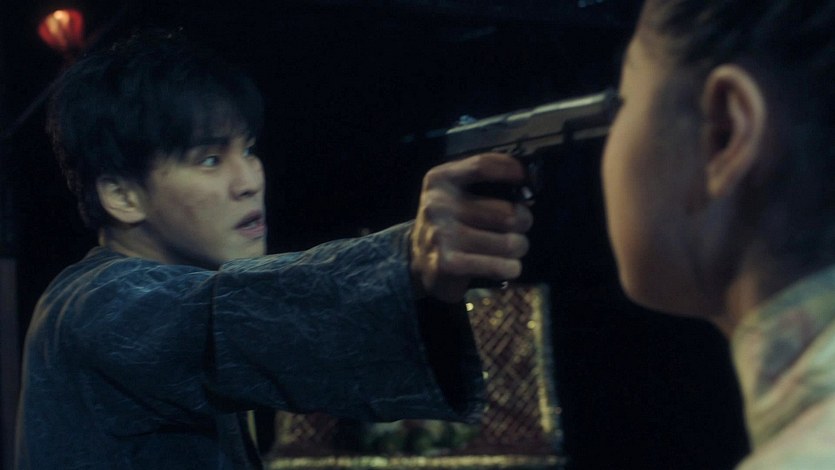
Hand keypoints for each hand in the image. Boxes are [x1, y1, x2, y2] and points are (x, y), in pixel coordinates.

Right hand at [410, 153, 533, 301]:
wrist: (419, 262)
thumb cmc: (449, 224)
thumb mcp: (455, 194)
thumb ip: (484, 184)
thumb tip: (527, 188)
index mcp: (441, 180)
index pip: (483, 166)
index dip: (512, 170)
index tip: (527, 179)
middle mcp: (439, 204)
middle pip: (508, 212)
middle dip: (523, 222)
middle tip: (518, 227)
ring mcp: (442, 234)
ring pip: (509, 242)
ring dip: (518, 248)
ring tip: (509, 248)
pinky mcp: (448, 263)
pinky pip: (500, 266)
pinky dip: (510, 268)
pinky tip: (505, 266)